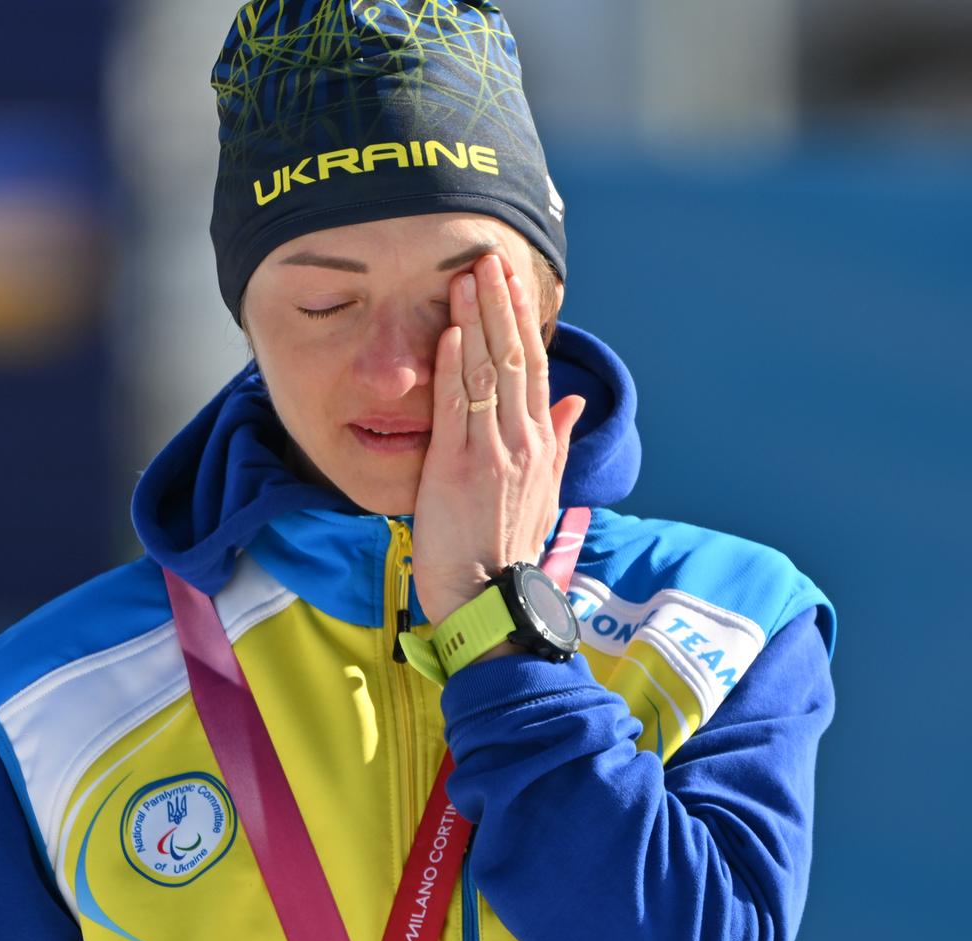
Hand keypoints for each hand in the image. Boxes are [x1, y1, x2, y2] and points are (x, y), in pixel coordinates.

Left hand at [413, 252, 585, 624]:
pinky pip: (459, 408)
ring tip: (468, 277)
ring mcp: (493, 453)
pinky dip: (457, 367)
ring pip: (488, 374)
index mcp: (539, 444)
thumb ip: (556, 441)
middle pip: (515, 359)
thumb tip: (573, 401)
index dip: (522, 320)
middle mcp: (521, 442)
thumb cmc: (505, 548)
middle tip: (488, 257)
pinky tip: (453, 330)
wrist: (488, 598)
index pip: (534, 368)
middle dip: (501, 305)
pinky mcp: (459, 469)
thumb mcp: (542, 492)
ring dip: (478, 321)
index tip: (510, 281)